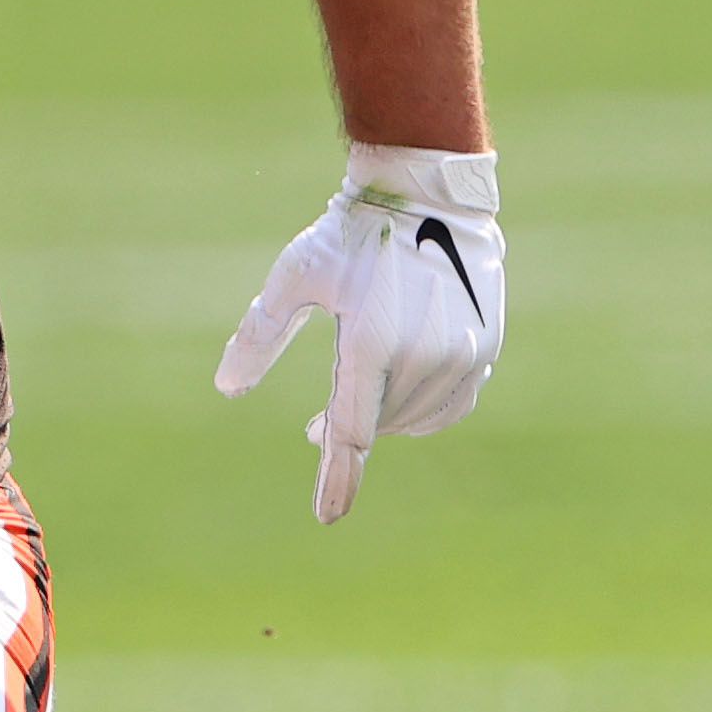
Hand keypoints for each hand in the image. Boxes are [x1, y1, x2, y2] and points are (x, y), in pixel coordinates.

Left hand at [214, 143, 505, 521]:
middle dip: (347, 435)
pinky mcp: (484, 347)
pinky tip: (403, 402)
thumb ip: (260, 334)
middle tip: (314, 428)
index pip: (350, 434)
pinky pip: (454, 404)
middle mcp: (421, 357)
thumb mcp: (295, 276)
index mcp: (370, 343)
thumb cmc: (353, 232)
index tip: (327, 517)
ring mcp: (461, 355)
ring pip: (418, 418)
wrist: (429, 195)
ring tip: (360, 400)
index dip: (338, 480)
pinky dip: (425, 413)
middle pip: (381, 426)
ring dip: (386, 421)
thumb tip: (226, 387)